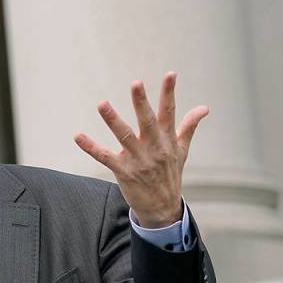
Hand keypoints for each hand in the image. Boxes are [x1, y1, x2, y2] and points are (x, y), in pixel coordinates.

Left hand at [74, 71, 207, 227]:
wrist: (162, 208)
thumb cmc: (170, 174)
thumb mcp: (182, 150)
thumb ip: (189, 126)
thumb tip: (204, 108)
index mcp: (167, 140)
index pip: (169, 112)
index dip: (169, 93)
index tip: (170, 74)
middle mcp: (154, 148)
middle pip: (147, 121)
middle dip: (141, 102)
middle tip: (136, 83)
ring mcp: (138, 160)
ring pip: (125, 136)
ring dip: (113, 120)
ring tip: (102, 104)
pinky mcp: (123, 171)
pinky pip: (105, 157)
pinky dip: (91, 147)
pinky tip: (78, 136)